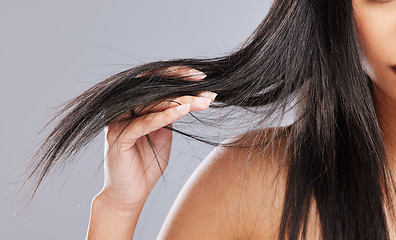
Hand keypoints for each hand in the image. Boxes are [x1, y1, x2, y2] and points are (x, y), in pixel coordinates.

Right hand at [97, 67, 215, 210]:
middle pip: (154, 89)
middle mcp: (121, 107)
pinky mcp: (118, 136)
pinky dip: (166, 115)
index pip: (153, 81)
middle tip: (207, 86)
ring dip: (182, 101)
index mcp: (130, 104)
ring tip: (204, 101)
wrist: (130, 194)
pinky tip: (185, 110)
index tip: (201, 76)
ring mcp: (117, 121)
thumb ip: (169, 112)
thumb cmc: (147, 163)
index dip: (176, 75)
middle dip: (183, 86)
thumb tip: (189, 94)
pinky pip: (145, 122)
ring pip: (152, 103)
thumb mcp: (163, 133)